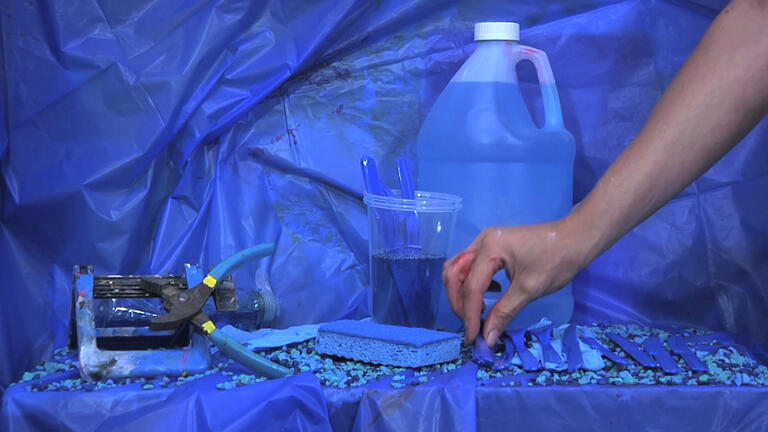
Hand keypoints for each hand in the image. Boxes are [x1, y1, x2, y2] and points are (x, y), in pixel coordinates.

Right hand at [442, 219, 590, 346]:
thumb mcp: (529, 289)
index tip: (473, 337)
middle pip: (455, 274)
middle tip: (470, 325)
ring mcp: (485, 242)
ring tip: (477, 312)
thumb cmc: (556, 261)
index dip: (469, 315)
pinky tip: (491, 294)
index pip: (471, 286)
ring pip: (459, 269)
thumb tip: (487, 339)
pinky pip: (471, 266)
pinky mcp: (492, 246)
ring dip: (463, 293)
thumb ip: (504, 313)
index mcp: (490, 248)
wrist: (576, 239)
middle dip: (458, 303)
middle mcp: (482, 242)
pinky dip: (473, 283)